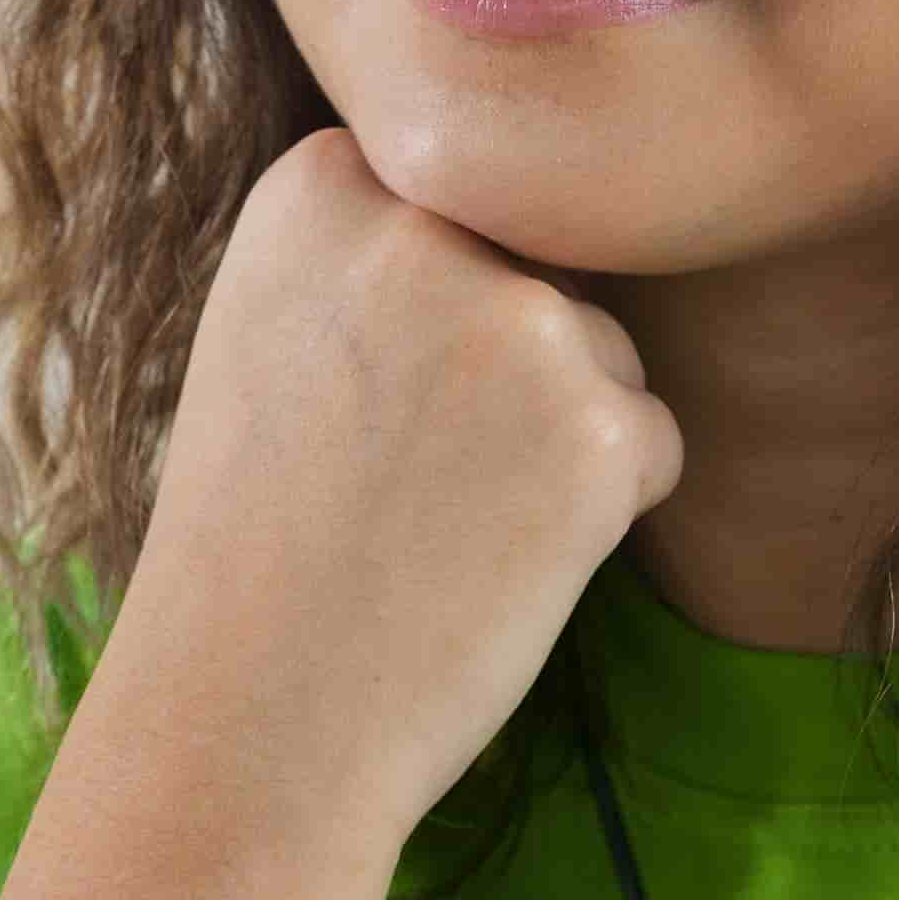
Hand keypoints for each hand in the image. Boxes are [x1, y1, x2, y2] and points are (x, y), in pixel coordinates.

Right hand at [97, 124, 683, 863]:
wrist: (247, 716)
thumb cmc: (254, 544)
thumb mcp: (270, 334)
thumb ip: (378, 252)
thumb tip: (520, 226)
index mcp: (320, 183)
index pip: (462, 201)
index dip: (428, 316)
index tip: (354, 400)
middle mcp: (420, 224)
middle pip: (540, 273)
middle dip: (499, 373)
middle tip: (394, 476)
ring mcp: (516, 319)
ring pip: (604, 355)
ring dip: (553, 441)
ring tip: (432, 526)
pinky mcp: (596, 424)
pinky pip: (650, 443)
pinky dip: (596, 516)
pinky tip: (491, 567)